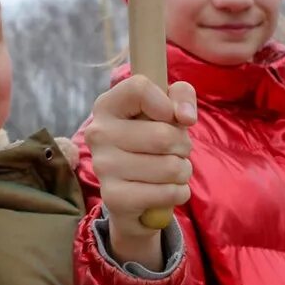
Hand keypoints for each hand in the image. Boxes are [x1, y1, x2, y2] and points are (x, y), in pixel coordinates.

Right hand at [84, 75, 197, 267]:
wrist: (131, 192)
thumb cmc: (151, 141)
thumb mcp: (166, 110)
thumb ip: (181, 96)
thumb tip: (186, 117)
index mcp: (107, 105)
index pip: (139, 88)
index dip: (166, 102)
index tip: (169, 116)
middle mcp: (98, 133)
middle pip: (164, 135)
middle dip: (183, 146)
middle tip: (174, 151)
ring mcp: (104, 166)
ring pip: (170, 167)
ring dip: (183, 171)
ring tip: (169, 171)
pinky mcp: (114, 197)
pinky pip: (167, 193)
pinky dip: (178, 193)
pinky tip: (166, 190)